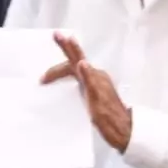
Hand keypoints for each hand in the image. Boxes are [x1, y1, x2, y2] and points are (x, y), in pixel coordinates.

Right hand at [46, 33, 133, 151]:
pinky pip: (81, 80)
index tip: (43, 79)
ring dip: (69, 59)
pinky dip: (72, 75)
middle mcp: (96, 78)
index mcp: (95, 77)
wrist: (124, 132)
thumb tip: (82, 62)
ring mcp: (97, 85)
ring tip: (64, 45)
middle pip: (77, 60)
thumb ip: (90, 80)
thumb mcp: (98, 101)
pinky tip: (69, 80)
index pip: (73, 65)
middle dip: (66, 48)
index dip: (57, 70)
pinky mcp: (96, 94)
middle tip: (56, 35)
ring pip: (79, 69)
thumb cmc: (110, 119)